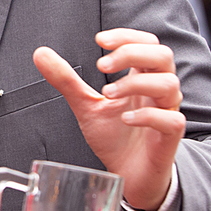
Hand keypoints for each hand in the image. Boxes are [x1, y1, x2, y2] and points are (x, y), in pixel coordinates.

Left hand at [33, 29, 183, 210]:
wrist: (126, 174)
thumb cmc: (114, 137)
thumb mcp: (86, 105)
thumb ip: (66, 80)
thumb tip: (40, 53)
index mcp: (143, 77)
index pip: (147, 42)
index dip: (127, 36)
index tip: (100, 40)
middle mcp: (159, 90)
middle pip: (162, 55)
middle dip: (131, 53)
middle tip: (102, 64)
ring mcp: (167, 112)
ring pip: (168, 84)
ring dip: (135, 83)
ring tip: (107, 93)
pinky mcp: (170, 136)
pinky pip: (170, 119)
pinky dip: (148, 115)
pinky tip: (125, 118)